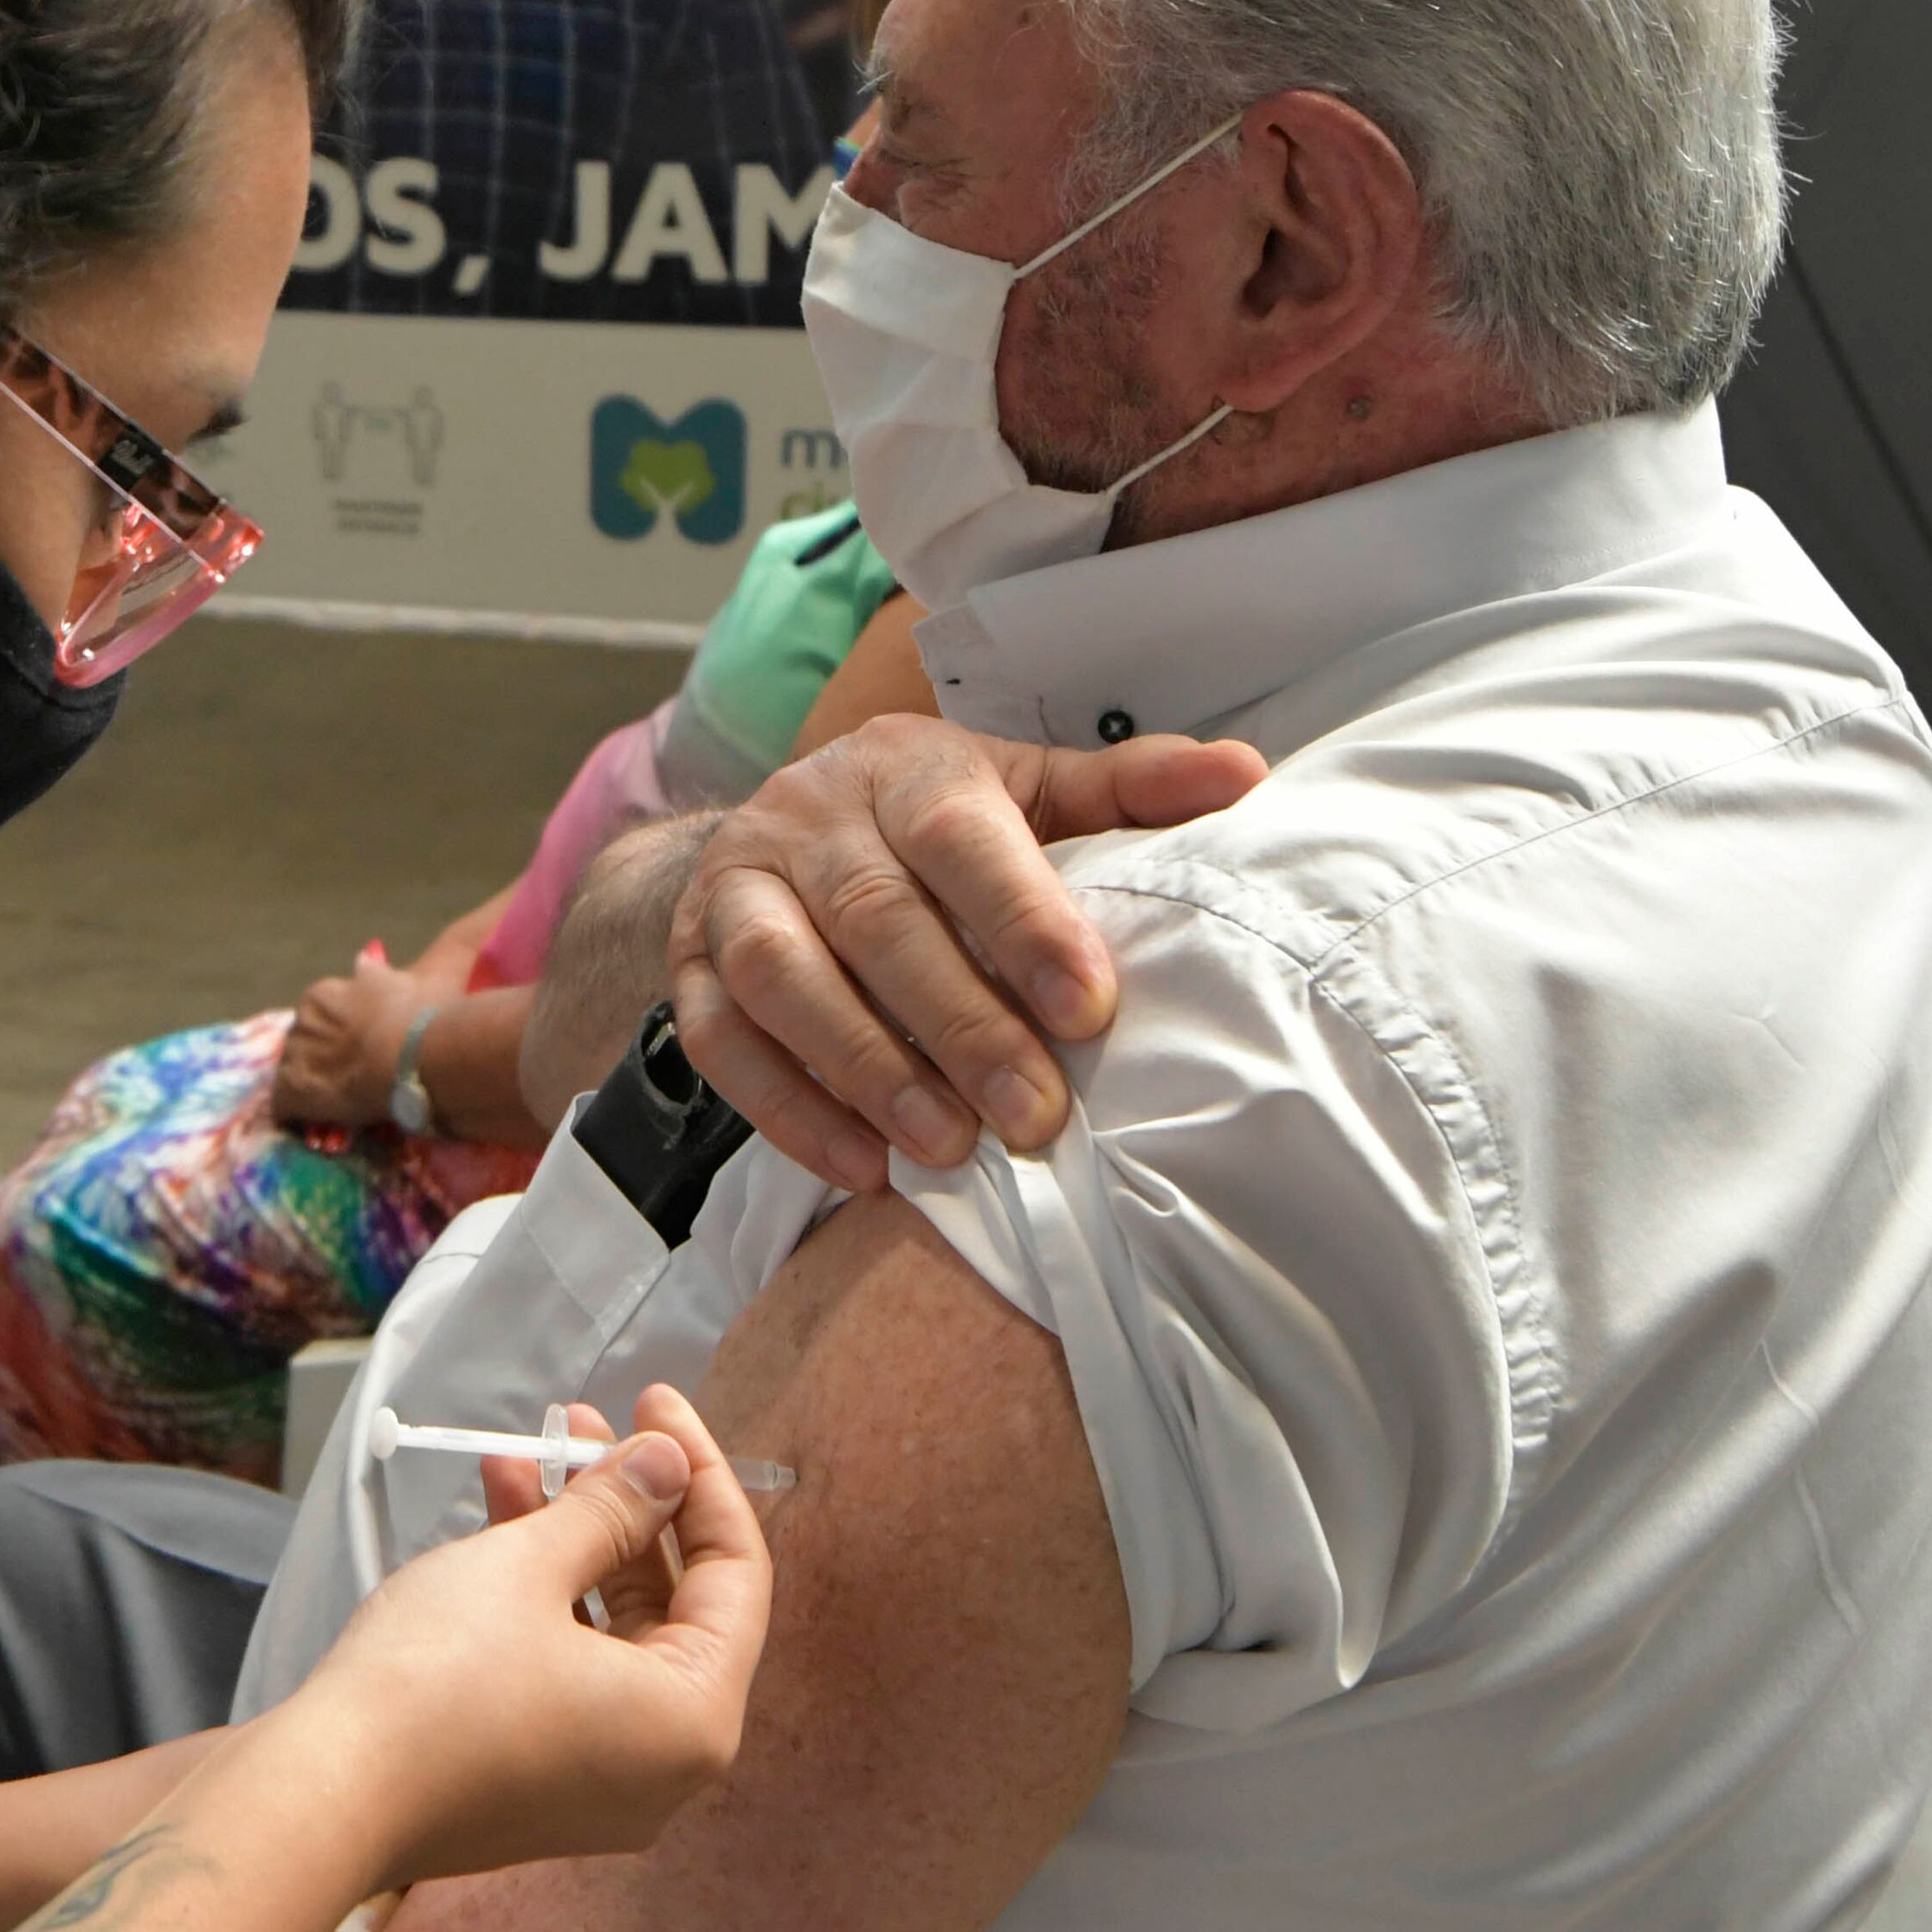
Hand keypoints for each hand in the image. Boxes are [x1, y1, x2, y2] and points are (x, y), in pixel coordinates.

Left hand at [271, 946, 425, 1126]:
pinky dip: (299, 1114)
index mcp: (323, 993)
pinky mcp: (291, 1091)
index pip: (319, 1016)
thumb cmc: (421, 1017)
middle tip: (355, 1076)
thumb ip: (378, 973)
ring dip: (312, 1085)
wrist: (417, 1056)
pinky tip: (321, 1119)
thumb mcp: (405, 981)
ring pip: (294, 1072)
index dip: (340, 1037)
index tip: (361, 1050)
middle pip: (304, 1042)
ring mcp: (295, 1055)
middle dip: (323, 1058)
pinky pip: (285, 1105)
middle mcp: (301, 1018)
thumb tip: (362, 960)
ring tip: (344, 1101)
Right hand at [287, 1386, 768, 1891]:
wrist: (325, 1794)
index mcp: (693, 1720)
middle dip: (625, 1504)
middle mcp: (664, 1766)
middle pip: (674, 1605)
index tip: (654, 1406)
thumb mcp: (531, 1565)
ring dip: (574, 1541)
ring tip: (522, 1454)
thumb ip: (613, 1506)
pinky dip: (544, 1601)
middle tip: (582, 1425)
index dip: (698, 1474)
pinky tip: (497, 1519)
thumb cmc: (434, 1682)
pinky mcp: (540, 1784)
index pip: (736, 1574)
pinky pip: (569, 1672)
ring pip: (612, 1634)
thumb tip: (666, 1462)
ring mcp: (600, 1783)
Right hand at [669, 716, 1262, 1190]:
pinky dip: (785, 1107)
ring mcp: (734, 887)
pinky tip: (860, 1166)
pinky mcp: (685, 959)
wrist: (773, 838)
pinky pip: (716, 1037)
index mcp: (901, 766)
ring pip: (780, 976)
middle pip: (875, 918)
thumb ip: (1123, 791)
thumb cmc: (932, 829)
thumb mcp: (1022, 791)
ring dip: (865, 1068)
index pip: (957, 835)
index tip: (1090, 1009)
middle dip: (958, 1025)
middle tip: (1035, 1117)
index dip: (1022, 921)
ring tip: (946, 1149)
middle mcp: (805, 815)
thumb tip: (1246, 775)